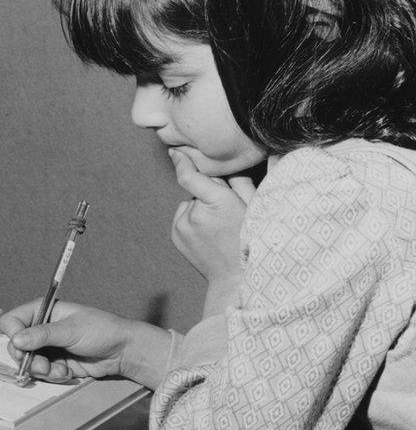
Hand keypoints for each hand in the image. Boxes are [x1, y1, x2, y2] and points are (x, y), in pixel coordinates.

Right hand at [0, 300, 128, 381]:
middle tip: (41, 366)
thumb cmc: (101, 330)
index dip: (13, 334)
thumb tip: (17, 339)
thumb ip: (42, 335)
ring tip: (58, 370)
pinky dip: (52, 375)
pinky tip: (66, 372)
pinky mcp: (56, 362)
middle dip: (28, 358)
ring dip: (41, 369)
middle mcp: (43, 328)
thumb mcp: (70, 330)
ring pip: (29, 361)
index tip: (22, 346)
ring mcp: (49, 346)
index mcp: (44, 311)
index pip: (13, 320)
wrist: (122, 351)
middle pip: (17, 345)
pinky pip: (43, 372)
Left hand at [169, 148, 253, 286]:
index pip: (190, 176)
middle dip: (210, 193)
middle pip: (198, 190)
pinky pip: (183, 216)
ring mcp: (182, 226)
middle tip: (227, 212)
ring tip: (218, 227)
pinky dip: (192, 219)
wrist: (235, 277)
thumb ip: (240, 181)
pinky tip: (207, 233)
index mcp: (217, 202)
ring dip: (201, 208)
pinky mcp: (175, 235)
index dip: (182, 162)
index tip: (175, 151)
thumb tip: (227, 164)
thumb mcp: (254, 207)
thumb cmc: (251, 239)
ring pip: (190, 203)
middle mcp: (195, 213)